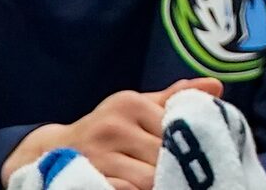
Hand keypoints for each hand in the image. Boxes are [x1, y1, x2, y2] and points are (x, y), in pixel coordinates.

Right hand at [0, 80, 221, 189]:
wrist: (49, 150)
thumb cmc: (107, 129)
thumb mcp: (137, 107)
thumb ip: (174, 99)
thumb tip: (216, 86)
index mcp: (130, 103)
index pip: (177, 129)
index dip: (188, 148)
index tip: (196, 157)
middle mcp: (110, 125)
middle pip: (163, 157)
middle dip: (175, 170)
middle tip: (184, 175)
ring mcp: (94, 155)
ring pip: (146, 180)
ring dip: (159, 183)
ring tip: (164, 181)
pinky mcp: (83, 179)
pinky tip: (138, 187)